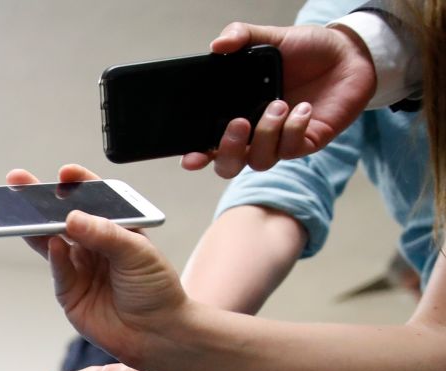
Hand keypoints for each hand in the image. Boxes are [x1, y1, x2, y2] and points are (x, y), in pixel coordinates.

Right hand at [8, 165, 192, 369]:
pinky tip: (52, 242)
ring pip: (51, 241)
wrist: (158, 334)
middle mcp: (94, 245)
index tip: (64, 174)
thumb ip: (104, 234)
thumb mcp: (138, 253)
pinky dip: (53, 256)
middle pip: (63, 218)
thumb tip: (72, 219)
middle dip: (39, 201)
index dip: (78, 184)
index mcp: (116, 228)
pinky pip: (57, 269)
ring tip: (19, 210)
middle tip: (19, 182)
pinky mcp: (68, 292)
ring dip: (34, 226)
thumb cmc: (156, 290)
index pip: (94, 199)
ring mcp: (79, 268)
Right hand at [181, 22, 375, 176]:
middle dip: (227, 151)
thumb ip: (242, 36)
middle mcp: (254, 133)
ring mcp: (279, 141)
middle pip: (228, 165)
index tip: (190, 156)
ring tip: (280, 103)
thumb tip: (217, 44)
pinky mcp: (305, 143)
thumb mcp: (272, 38)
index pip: (207, 143)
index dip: (195, 156)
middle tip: (238, 123)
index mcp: (237, 112)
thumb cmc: (308, 50)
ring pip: (259, 160)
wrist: (349, 54)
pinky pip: (290, 150)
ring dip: (266, 134)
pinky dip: (293, 130)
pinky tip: (303, 108)